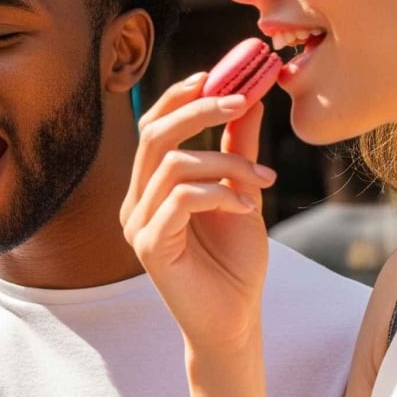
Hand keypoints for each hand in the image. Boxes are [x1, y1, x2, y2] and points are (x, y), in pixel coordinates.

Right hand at [120, 73, 275, 352]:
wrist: (234, 321)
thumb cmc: (235, 263)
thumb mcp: (241, 194)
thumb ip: (237, 149)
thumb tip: (249, 99)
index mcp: (149, 188)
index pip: (152, 127)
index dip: (180, 96)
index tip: (218, 76)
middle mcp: (135, 201)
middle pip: (154, 134)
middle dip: (199, 109)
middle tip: (242, 99)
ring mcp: (137, 224)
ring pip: (173, 164)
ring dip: (227, 162)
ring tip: (262, 181)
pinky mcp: (150, 246)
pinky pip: (180, 199)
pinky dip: (220, 193)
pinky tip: (247, 208)